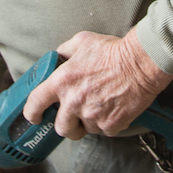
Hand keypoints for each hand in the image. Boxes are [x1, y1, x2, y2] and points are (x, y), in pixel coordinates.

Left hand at [23, 30, 172, 139]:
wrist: (141, 62)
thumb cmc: (113, 50)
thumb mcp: (82, 42)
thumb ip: (65, 52)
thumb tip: (58, 58)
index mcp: (62, 82)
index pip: (36, 103)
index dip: (32, 113)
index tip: (35, 117)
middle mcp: (74, 102)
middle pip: (61, 128)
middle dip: (66, 125)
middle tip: (74, 118)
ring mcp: (92, 116)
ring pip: (85, 130)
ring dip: (89, 122)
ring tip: (100, 106)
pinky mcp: (110, 125)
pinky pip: (104, 131)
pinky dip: (108, 124)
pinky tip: (113, 108)